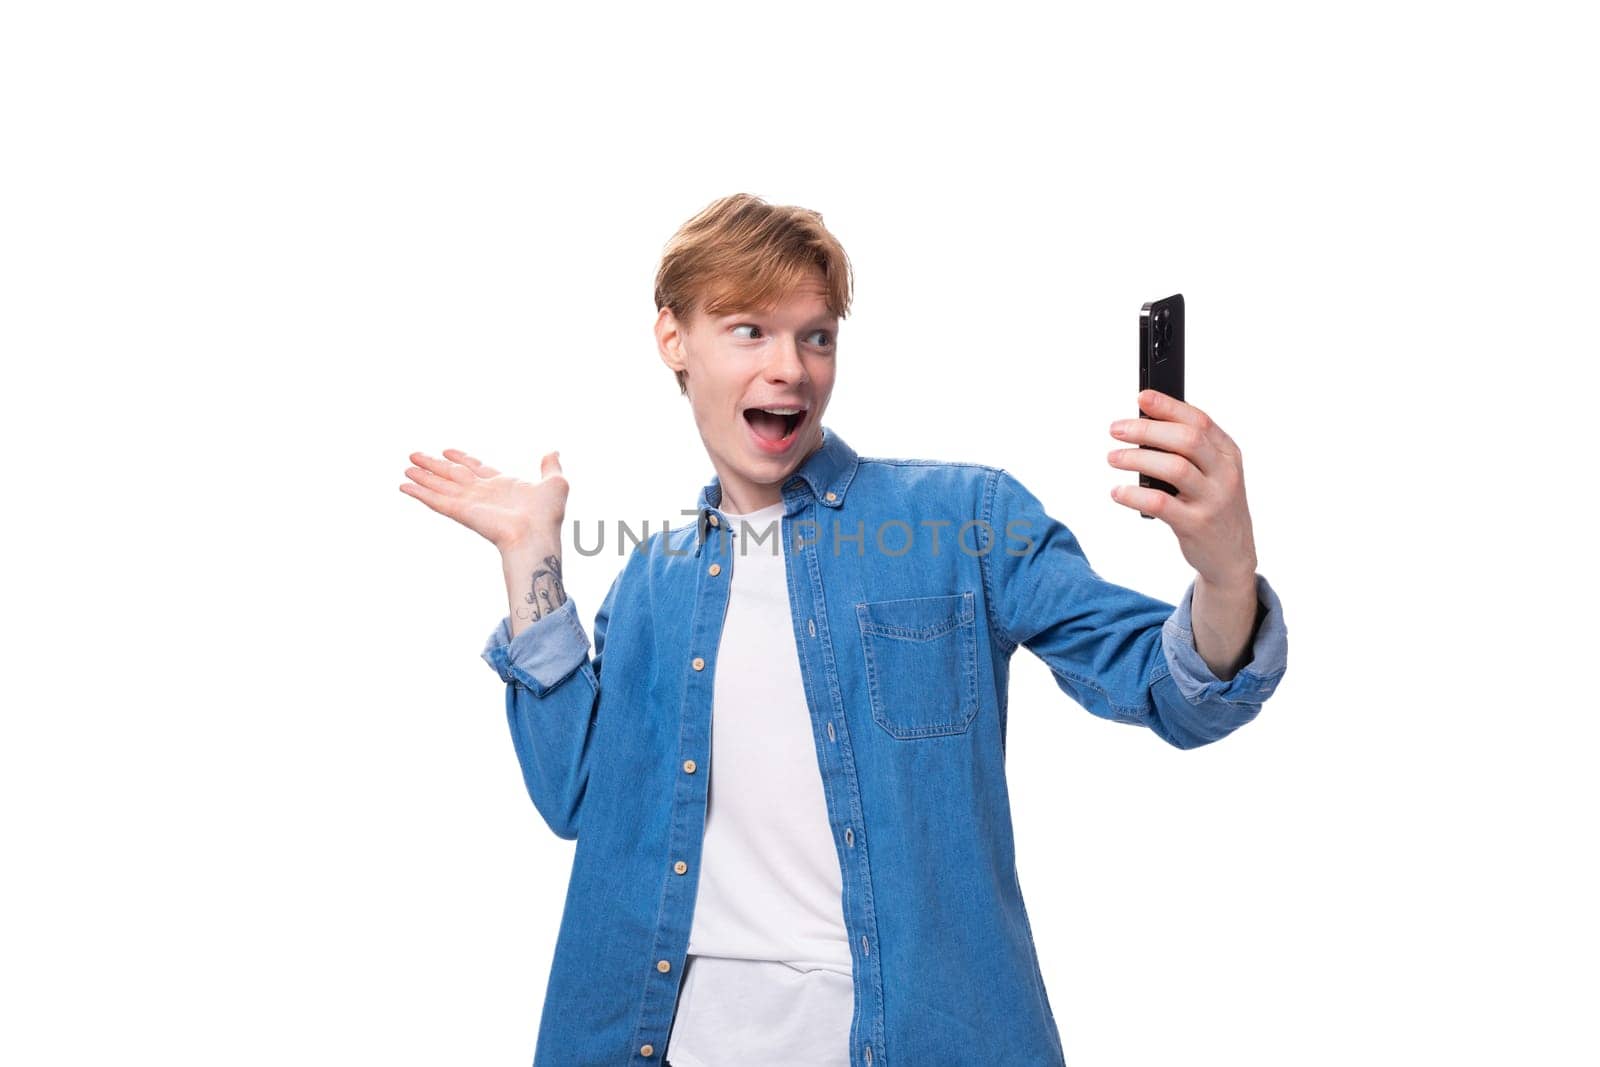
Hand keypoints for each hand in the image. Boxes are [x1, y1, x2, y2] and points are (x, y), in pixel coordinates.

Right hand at [399, 448, 567, 552]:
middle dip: (434, 465)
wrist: (537, 535)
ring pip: (441, 485)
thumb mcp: (556, 483)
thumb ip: (550, 466)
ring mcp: (470, 503)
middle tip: (414, 455)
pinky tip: (405, 486)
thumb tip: (553, 451)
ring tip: (405, 468)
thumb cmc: (548, 515)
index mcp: (502, 485)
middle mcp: (483, 493)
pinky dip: (420, 493)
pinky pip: (436, 500)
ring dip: (423, 477)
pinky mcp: (461, 512)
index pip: (475, 468)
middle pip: (453, 475)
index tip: (446, 450)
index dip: (461, 457)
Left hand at [1106, 390, 1256, 586]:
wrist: (1232, 555)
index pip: (1199, 421)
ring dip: (1137, 459)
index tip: (1141, 397)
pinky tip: (1118, 492)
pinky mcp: (1196, 525)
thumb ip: (1188, 450)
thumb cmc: (1212, 505)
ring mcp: (1213, 500)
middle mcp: (1225, 473)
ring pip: (1174, 468)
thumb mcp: (1212, 473)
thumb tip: (1143, 424)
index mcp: (1228, 453)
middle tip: (1116, 429)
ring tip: (1113, 457)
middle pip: (1186, 440)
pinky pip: (1161, 504)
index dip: (1169, 406)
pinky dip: (1134, 495)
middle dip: (1147, 430)